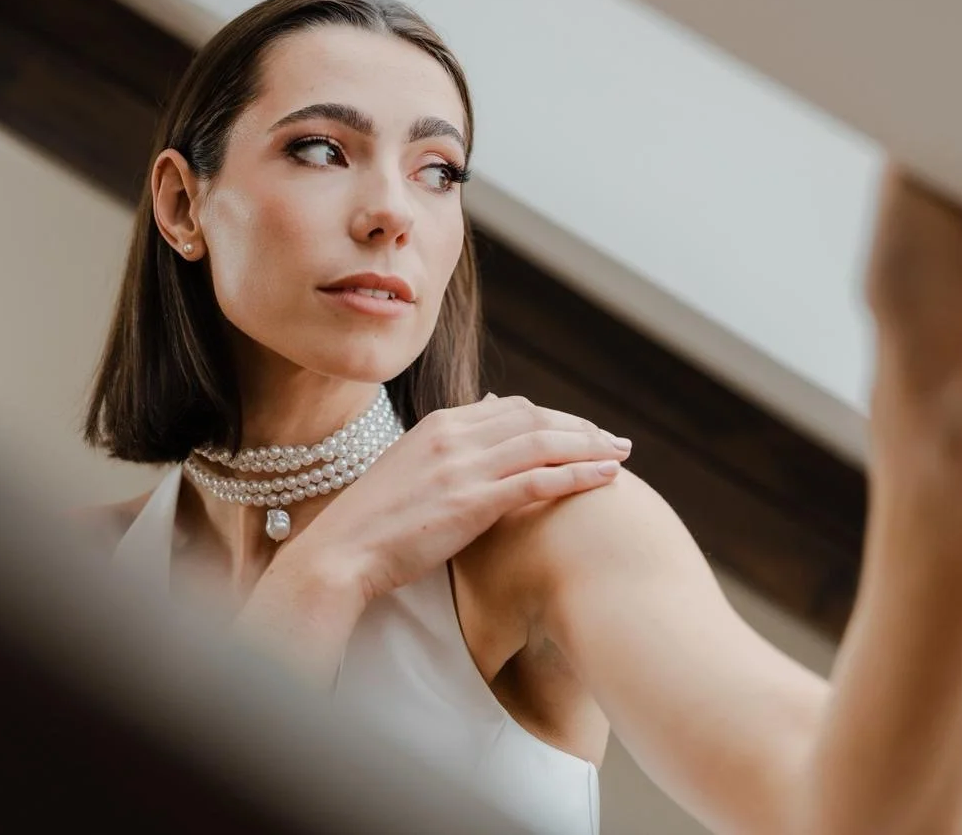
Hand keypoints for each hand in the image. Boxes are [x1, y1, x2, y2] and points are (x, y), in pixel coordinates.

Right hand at [296, 394, 629, 602]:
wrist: (340, 555)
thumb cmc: (375, 523)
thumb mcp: (411, 468)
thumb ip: (450, 444)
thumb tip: (487, 412)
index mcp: (438, 424)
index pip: (512, 408)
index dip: (555, 418)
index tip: (582, 432)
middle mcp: (453, 435)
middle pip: (536, 418)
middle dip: (581, 427)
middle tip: (614, 441)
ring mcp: (462, 466)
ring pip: (544, 443)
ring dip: (590, 446)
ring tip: (621, 456)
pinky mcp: (470, 501)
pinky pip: (538, 480)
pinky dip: (578, 475)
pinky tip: (606, 479)